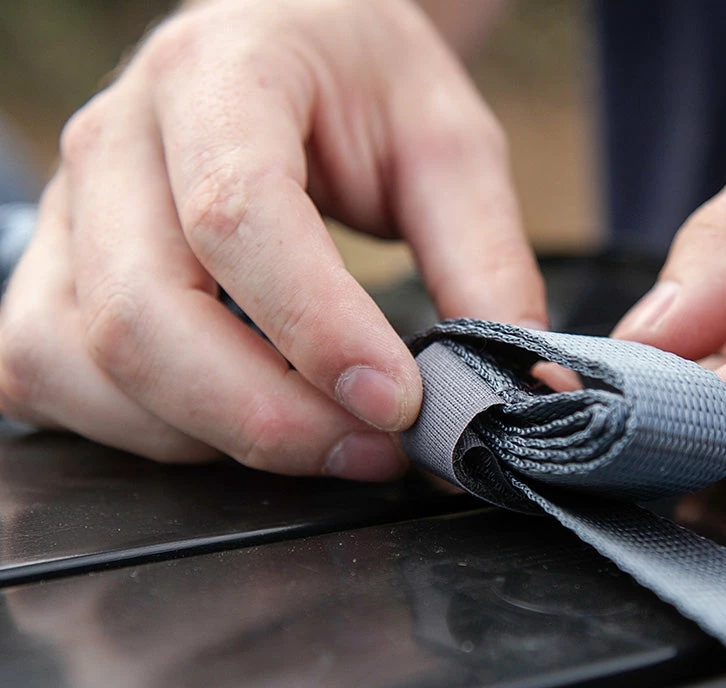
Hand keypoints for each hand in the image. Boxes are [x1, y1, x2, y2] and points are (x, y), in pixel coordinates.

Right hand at [0, 0, 544, 479]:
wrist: (287, 45)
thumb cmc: (363, 86)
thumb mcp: (448, 145)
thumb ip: (485, 258)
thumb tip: (522, 381)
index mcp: (221, 75)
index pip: (237, 212)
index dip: (316, 328)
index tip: (397, 401)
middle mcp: (116, 139)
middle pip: (144, 312)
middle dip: (265, 415)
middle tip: (371, 450)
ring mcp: (67, 210)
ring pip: (82, 359)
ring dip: (206, 434)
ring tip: (317, 438)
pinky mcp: (54, 269)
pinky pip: (49, 372)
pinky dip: (140, 428)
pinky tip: (229, 422)